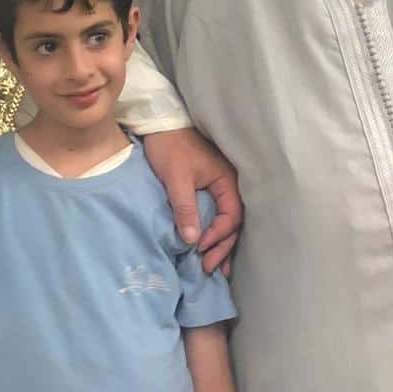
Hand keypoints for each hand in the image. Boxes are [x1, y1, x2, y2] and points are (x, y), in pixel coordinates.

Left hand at [142, 127, 242, 272]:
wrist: (159, 123)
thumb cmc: (169, 147)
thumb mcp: (176, 178)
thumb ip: (185, 207)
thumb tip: (193, 240)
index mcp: (227, 180)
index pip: (231, 217)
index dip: (218, 236)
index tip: (199, 248)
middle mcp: (229, 184)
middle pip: (233, 223)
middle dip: (222, 247)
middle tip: (208, 268)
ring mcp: (220, 186)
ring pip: (226, 221)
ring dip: (219, 243)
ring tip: (213, 267)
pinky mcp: (208, 187)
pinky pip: (216, 213)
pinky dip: (213, 231)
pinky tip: (207, 246)